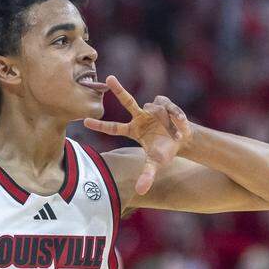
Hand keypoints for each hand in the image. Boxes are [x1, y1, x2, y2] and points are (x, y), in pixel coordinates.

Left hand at [83, 76, 192, 195]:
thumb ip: (147, 176)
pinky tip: (179, 122)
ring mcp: (150, 108)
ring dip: (164, 117)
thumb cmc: (165, 152)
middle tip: (108, 78)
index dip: (100, 125)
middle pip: (127, 100)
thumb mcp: (155, 164)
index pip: (113, 127)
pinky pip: (166, 105)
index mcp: (133, 130)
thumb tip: (140, 191)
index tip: (84, 122)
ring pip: (154, 106)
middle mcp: (139, 116)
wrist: (183, 141)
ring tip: (173, 130)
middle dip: (118, 89)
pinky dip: (173, 113)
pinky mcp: (163, 103)